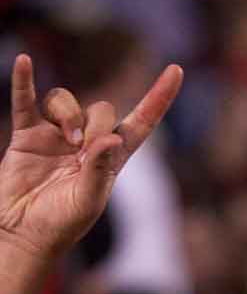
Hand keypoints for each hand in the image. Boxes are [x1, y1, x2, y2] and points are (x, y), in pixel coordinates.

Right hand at [0, 53, 182, 259]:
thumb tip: (109, 139)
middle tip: (82, 149)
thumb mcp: (89, 202)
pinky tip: (25, 61)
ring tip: (67, 139)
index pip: (140, 123)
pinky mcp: (28, 134)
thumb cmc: (62, 224)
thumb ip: (100, 171)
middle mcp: (87, 142)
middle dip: (96, 122)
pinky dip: (24, 81)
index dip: (158, 98)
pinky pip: (26, 100)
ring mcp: (56, 135)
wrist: (24, 232)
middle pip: (101, 109)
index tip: (176, 71)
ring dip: (68, 113)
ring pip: (66, 100)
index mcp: (111, 159)